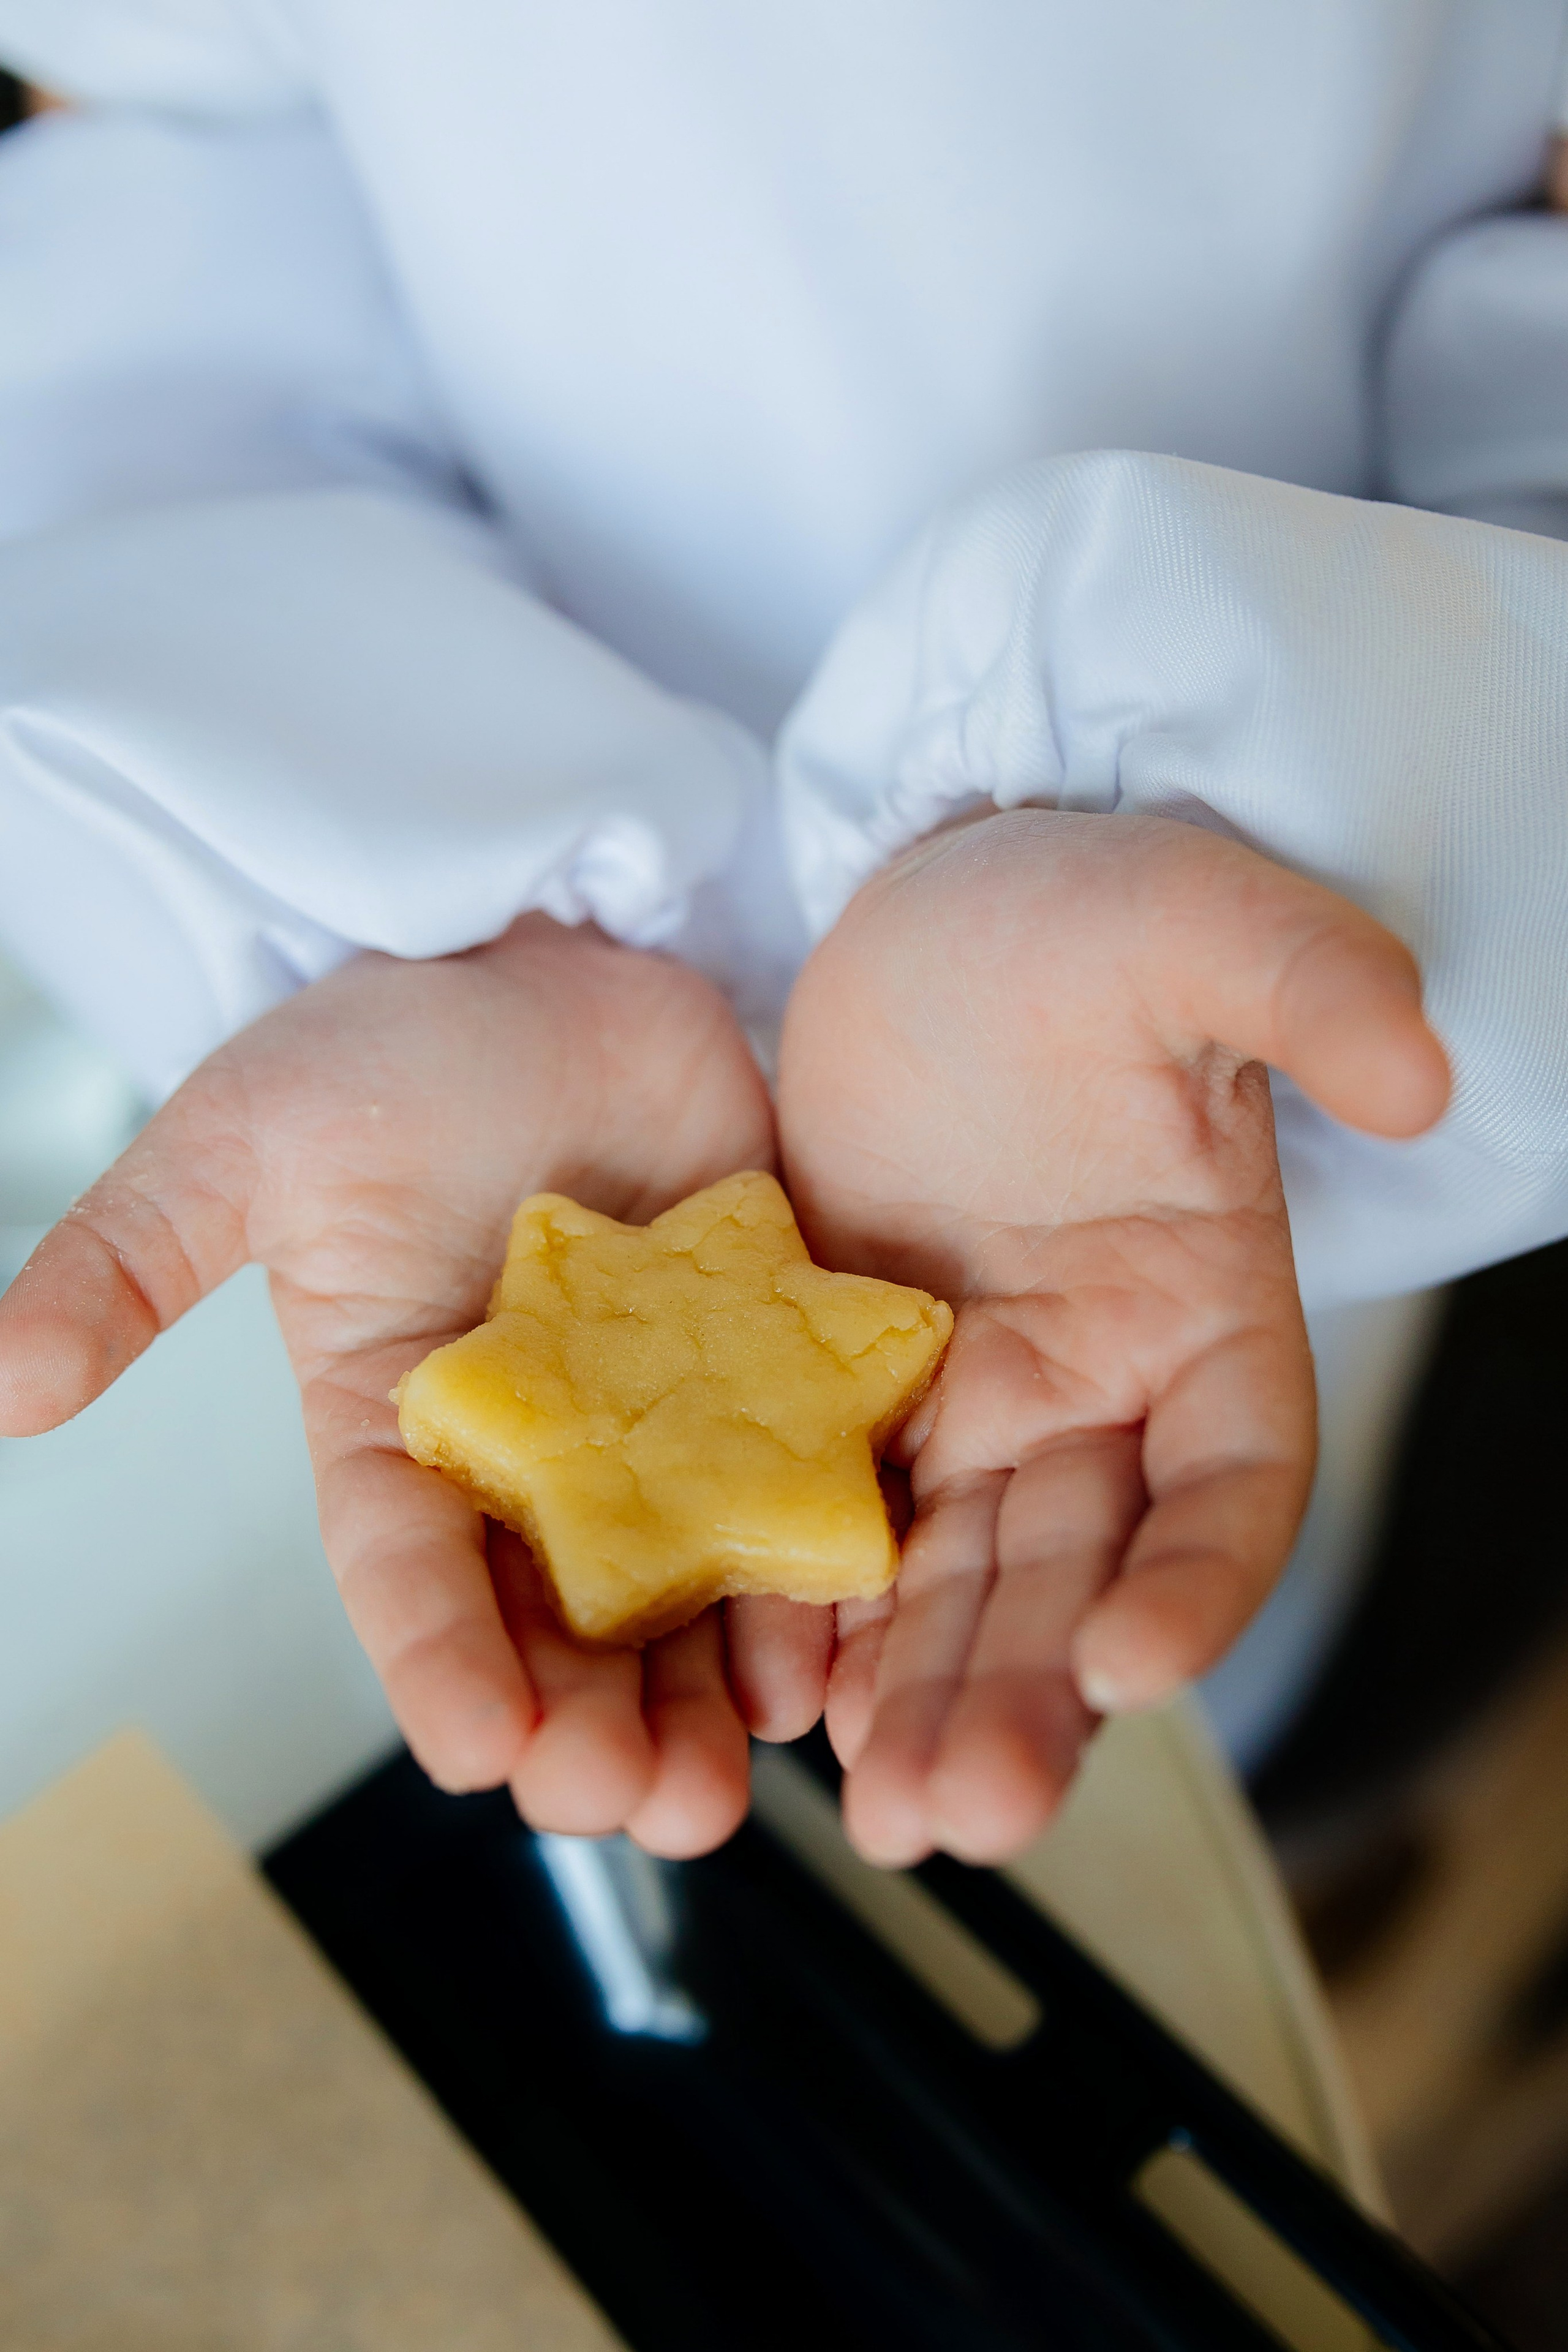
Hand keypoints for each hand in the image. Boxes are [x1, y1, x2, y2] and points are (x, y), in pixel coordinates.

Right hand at [0, 914, 828, 1854]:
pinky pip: (798, 1486)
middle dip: (588, 1724)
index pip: (409, 1570)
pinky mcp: (766, 1362)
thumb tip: (4, 1384)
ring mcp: (657, 1417)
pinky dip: (811, 1571)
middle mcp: (534, 1449)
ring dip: (702, 1694)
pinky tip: (834, 1648)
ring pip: (681, 1591)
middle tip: (633, 1807)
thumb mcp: (243, 1141)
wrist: (550, 949)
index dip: (438, 1662)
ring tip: (728, 1785)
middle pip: (555, 1620)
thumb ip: (130, 1261)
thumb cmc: (388, 1041)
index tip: (479, 1749)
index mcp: (403, 1420)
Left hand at [777, 810, 1449, 1865]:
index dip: (1199, 1583)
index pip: (1230, 1484)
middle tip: (961, 1812)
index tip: (1131, 1668)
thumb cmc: (1074, 911)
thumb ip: (1309, 988)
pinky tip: (784, 1694)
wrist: (921, 913)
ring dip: (928, 1692)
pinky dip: (822, 1610)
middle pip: (1081, 1572)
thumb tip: (1418, 1072)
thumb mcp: (1193, 923)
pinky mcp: (858, 1381)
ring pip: (965, 1578)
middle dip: (1031, 1693)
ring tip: (880, 1809)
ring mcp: (977, 1394)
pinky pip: (848, 1520)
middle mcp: (1099, 1381)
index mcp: (1206, 1308)